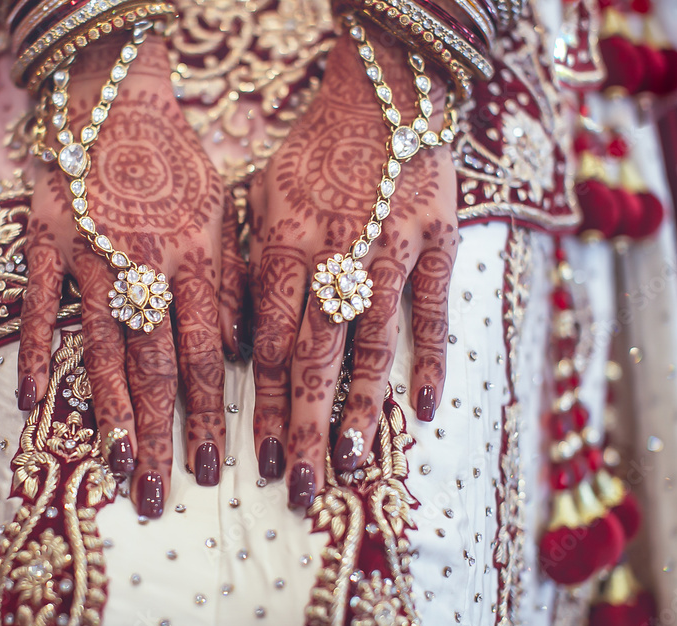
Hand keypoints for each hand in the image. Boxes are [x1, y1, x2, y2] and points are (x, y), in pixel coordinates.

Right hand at [17, 36, 226, 517]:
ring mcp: (91, 257)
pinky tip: (35, 401)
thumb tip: (237, 351)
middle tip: (155, 492)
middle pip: (154, 367)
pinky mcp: (47, 245)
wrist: (111, 95)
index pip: (204, 355)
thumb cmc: (175, 157)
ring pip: (103, 348)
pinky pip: (42, 307)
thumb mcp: (221, 211)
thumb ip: (230, 281)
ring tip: (113, 463)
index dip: (206, 415)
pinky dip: (39, 353)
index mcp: (194, 260)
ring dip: (109, 411)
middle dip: (159, 435)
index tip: (208, 467)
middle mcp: (146, 267)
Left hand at [248, 32, 458, 506]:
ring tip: (349, 463)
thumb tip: (242, 343)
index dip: (260, 402)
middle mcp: (331, 256)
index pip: (268, 342)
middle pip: (314, 358)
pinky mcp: (434, 242)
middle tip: (296, 485)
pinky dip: (431, 359)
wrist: (382, 89)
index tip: (252, 452)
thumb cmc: (311, 148)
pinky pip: (433, 309)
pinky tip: (425, 408)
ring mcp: (388, 252)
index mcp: (282, 246)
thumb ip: (251, 268)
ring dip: (358, 409)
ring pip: (370, 345)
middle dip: (301, 427)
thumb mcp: (261, 197)